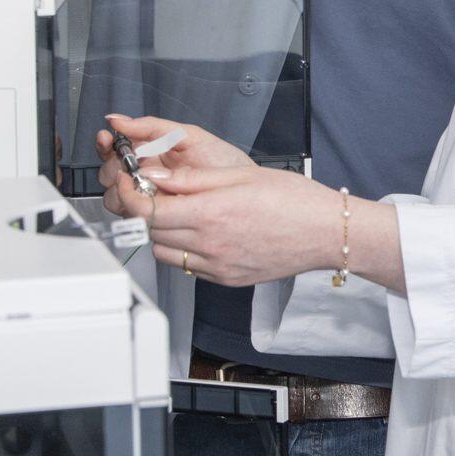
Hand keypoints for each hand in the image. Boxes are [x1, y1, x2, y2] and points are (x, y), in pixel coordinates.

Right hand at [95, 114, 242, 217]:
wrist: (247, 193)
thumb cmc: (223, 163)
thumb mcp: (189, 137)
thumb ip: (153, 126)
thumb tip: (117, 119)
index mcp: (151, 155)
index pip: (115, 151)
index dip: (107, 146)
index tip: (107, 139)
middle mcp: (147, 178)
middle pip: (109, 176)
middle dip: (112, 168)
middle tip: (127, 165)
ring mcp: (151, 200)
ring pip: (116, 198)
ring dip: (121, 189)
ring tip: (141, 182)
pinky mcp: (158, 220)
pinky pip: (135, 217)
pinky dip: (134, 207)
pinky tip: (148, 199)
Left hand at [142, 152, 335, 287]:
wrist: (326, 233)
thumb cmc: (294, 201)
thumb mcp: (239, 176)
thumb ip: (191, 180)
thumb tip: (155, 177)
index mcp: (210, 214)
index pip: (145, 210)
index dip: (128, 194)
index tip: (128, 181)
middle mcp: (210, 245)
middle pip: (149, 232)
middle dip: (140, 209)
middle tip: (148, 190)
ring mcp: (216, 266)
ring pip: (163, 252)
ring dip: (158, 232)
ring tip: (174, 212)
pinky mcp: (225, 279)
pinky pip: (187, 266)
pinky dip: (180, 248)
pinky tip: (196, 231)